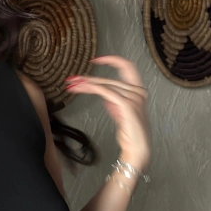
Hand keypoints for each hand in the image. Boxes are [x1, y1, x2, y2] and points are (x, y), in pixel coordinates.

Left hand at [64, 55, 150, 175]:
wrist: (138, 151)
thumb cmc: (131, 135)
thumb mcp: (121, 114)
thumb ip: (114, 103)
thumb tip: (104, 96)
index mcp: (138, 91)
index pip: (127, 67)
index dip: (112, 60)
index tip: (96, 60)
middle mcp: (137, 92)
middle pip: (109, 78)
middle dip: (88, 78)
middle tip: (73, 79)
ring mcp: (133, 98)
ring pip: (105, 84)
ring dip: (86, 84)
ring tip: (72, 85)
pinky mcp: (127, 105)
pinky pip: (106, 92)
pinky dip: (93, 89)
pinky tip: (83, 88)